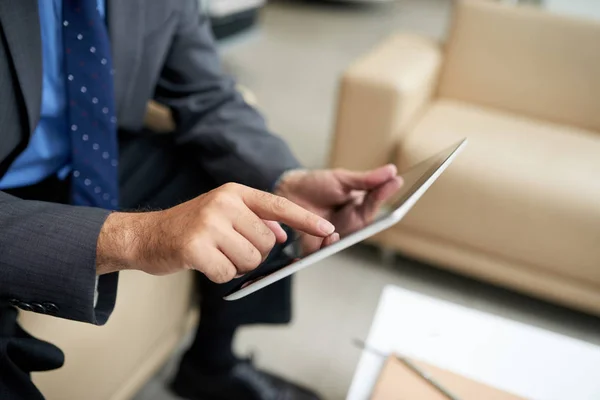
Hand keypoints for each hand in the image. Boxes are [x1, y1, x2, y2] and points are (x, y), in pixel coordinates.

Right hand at [96, 183, 334, 282]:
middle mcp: (224, 204)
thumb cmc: (189, 226)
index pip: (278, 206)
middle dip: (252, 253)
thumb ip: (254, 220)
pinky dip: (218, 274)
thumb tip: (283, 235)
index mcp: (234, 193)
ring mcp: (209, 224)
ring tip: (214, 253)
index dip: (305, 220)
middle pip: (266, 243)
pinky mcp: (195, 247)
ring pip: (250, 260)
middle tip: (227, 248)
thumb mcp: (223, 213)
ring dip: (235, 265)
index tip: (328, 230)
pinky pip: (227, 273)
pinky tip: (203, 263)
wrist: (146, 235)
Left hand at [275, 165, 402, 253]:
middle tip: (377, 196)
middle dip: (374, 211)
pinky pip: (327, 249)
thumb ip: (366, 180)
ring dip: (354, 228)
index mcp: (359, 207)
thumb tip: (391, 171)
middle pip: (366, 221)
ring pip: (349, 237)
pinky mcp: (319, 246)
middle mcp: (351, 223)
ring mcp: (336, 235)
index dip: (385, 193)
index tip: (397, 181)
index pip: (376, 201)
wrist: (286, 191)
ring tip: (359, 212)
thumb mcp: (342, 179)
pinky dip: (331, 243)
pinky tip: (333, 234)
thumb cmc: (315, 185)